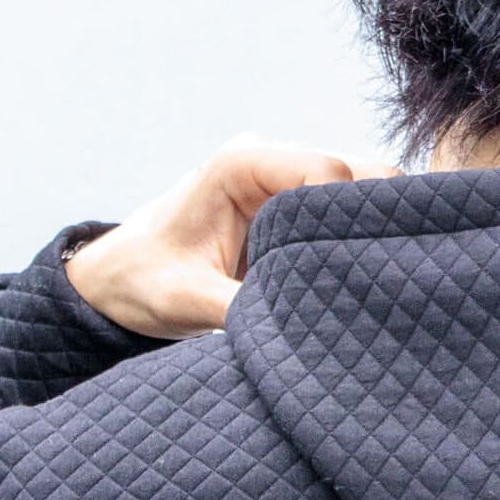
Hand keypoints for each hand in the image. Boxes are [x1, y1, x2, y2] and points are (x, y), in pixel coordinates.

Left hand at [64, 134, 400, 339]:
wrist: (115, 281)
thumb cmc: (141, 282)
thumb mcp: (187, 302)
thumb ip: (247, 312)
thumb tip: (305, 336)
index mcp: (240, 166)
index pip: (328, 170)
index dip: (353, 215)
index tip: (359, 268)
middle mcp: (269, 163)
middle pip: (357, 174)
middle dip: (374, 223)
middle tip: (384, 280)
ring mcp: (284, 184)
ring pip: (360, 194)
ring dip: (368, 236)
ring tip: (373, 285)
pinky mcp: (292, 211)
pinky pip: (343, 218)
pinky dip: (357, 245)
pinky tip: (361, 281)